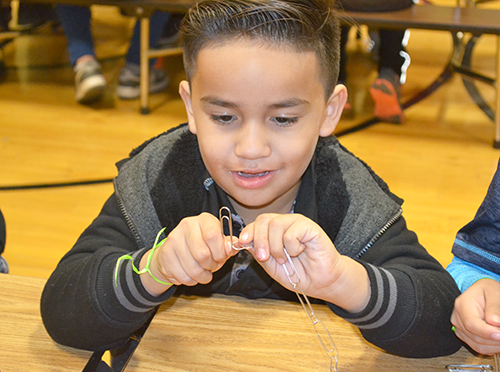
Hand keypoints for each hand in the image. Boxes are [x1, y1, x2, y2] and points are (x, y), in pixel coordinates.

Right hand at [141, 213, 235, 295]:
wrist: (175, 251)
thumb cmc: (201, 246)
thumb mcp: (218, 242)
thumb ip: (227, 245)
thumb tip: (232, 247)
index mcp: (204, 220)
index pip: (213, 236)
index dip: (220, 252)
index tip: (221, 258)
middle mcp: (187, 225)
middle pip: (203, 255)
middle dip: (211, 266)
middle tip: (211, 267)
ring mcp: (174, 239)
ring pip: (193, 268)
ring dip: (202, 276)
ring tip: (203, 273)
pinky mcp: (165, 254)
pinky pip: (183, 276)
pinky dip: (191, 280)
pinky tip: (191, 274)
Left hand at [238, 213, 369, 311]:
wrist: (321, 282)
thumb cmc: (298, 273)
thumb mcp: (272, 266)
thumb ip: (259, 253)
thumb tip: (243, 242)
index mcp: (274, 230)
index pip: (257, 223)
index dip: (248, 231)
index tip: (242, 242)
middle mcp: (285, 223)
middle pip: (264, 219)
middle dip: (259, 239)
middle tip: (264, 257)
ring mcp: (297, 223)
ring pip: (275, 225)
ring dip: (276, 247)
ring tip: (285, 259)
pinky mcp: (310, 226)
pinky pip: (291, 233)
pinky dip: (292, 247)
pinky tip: (300, 252)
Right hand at [451, 278, 499, 354]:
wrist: (482, 292)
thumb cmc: (487, 290)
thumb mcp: (494, 292)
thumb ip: (494, 307)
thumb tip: (495, 322)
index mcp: (462, 304)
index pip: (471, 324)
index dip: (487, 333)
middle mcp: (457, 317)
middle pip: (475, 337)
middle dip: (495, 340)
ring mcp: (459, 327)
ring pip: (477, 345)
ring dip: (494, 345)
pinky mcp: (465, 335)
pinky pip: (478, 347)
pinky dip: (491, 347)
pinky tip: (498, 340)